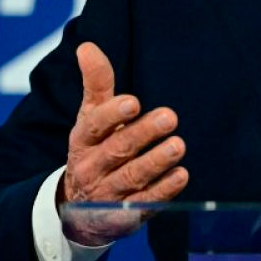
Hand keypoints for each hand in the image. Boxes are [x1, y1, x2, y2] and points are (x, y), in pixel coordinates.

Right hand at [59, 42, 188, 245]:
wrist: (78, 208)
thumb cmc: (94, 149)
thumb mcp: (91, 118)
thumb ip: (96, 84)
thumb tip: (87, 46)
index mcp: (83, 139)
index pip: (94, 125)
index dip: (112, 114)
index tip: (134, 102)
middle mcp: (92, 167)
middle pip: (117, 150)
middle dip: (143, 134)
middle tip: (169, 117)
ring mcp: (107, 193)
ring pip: (131, 177)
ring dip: (155, 162)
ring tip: (178, 145)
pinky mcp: (125, 214)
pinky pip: (144, 203)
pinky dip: (163, 191)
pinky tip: (182, 176)